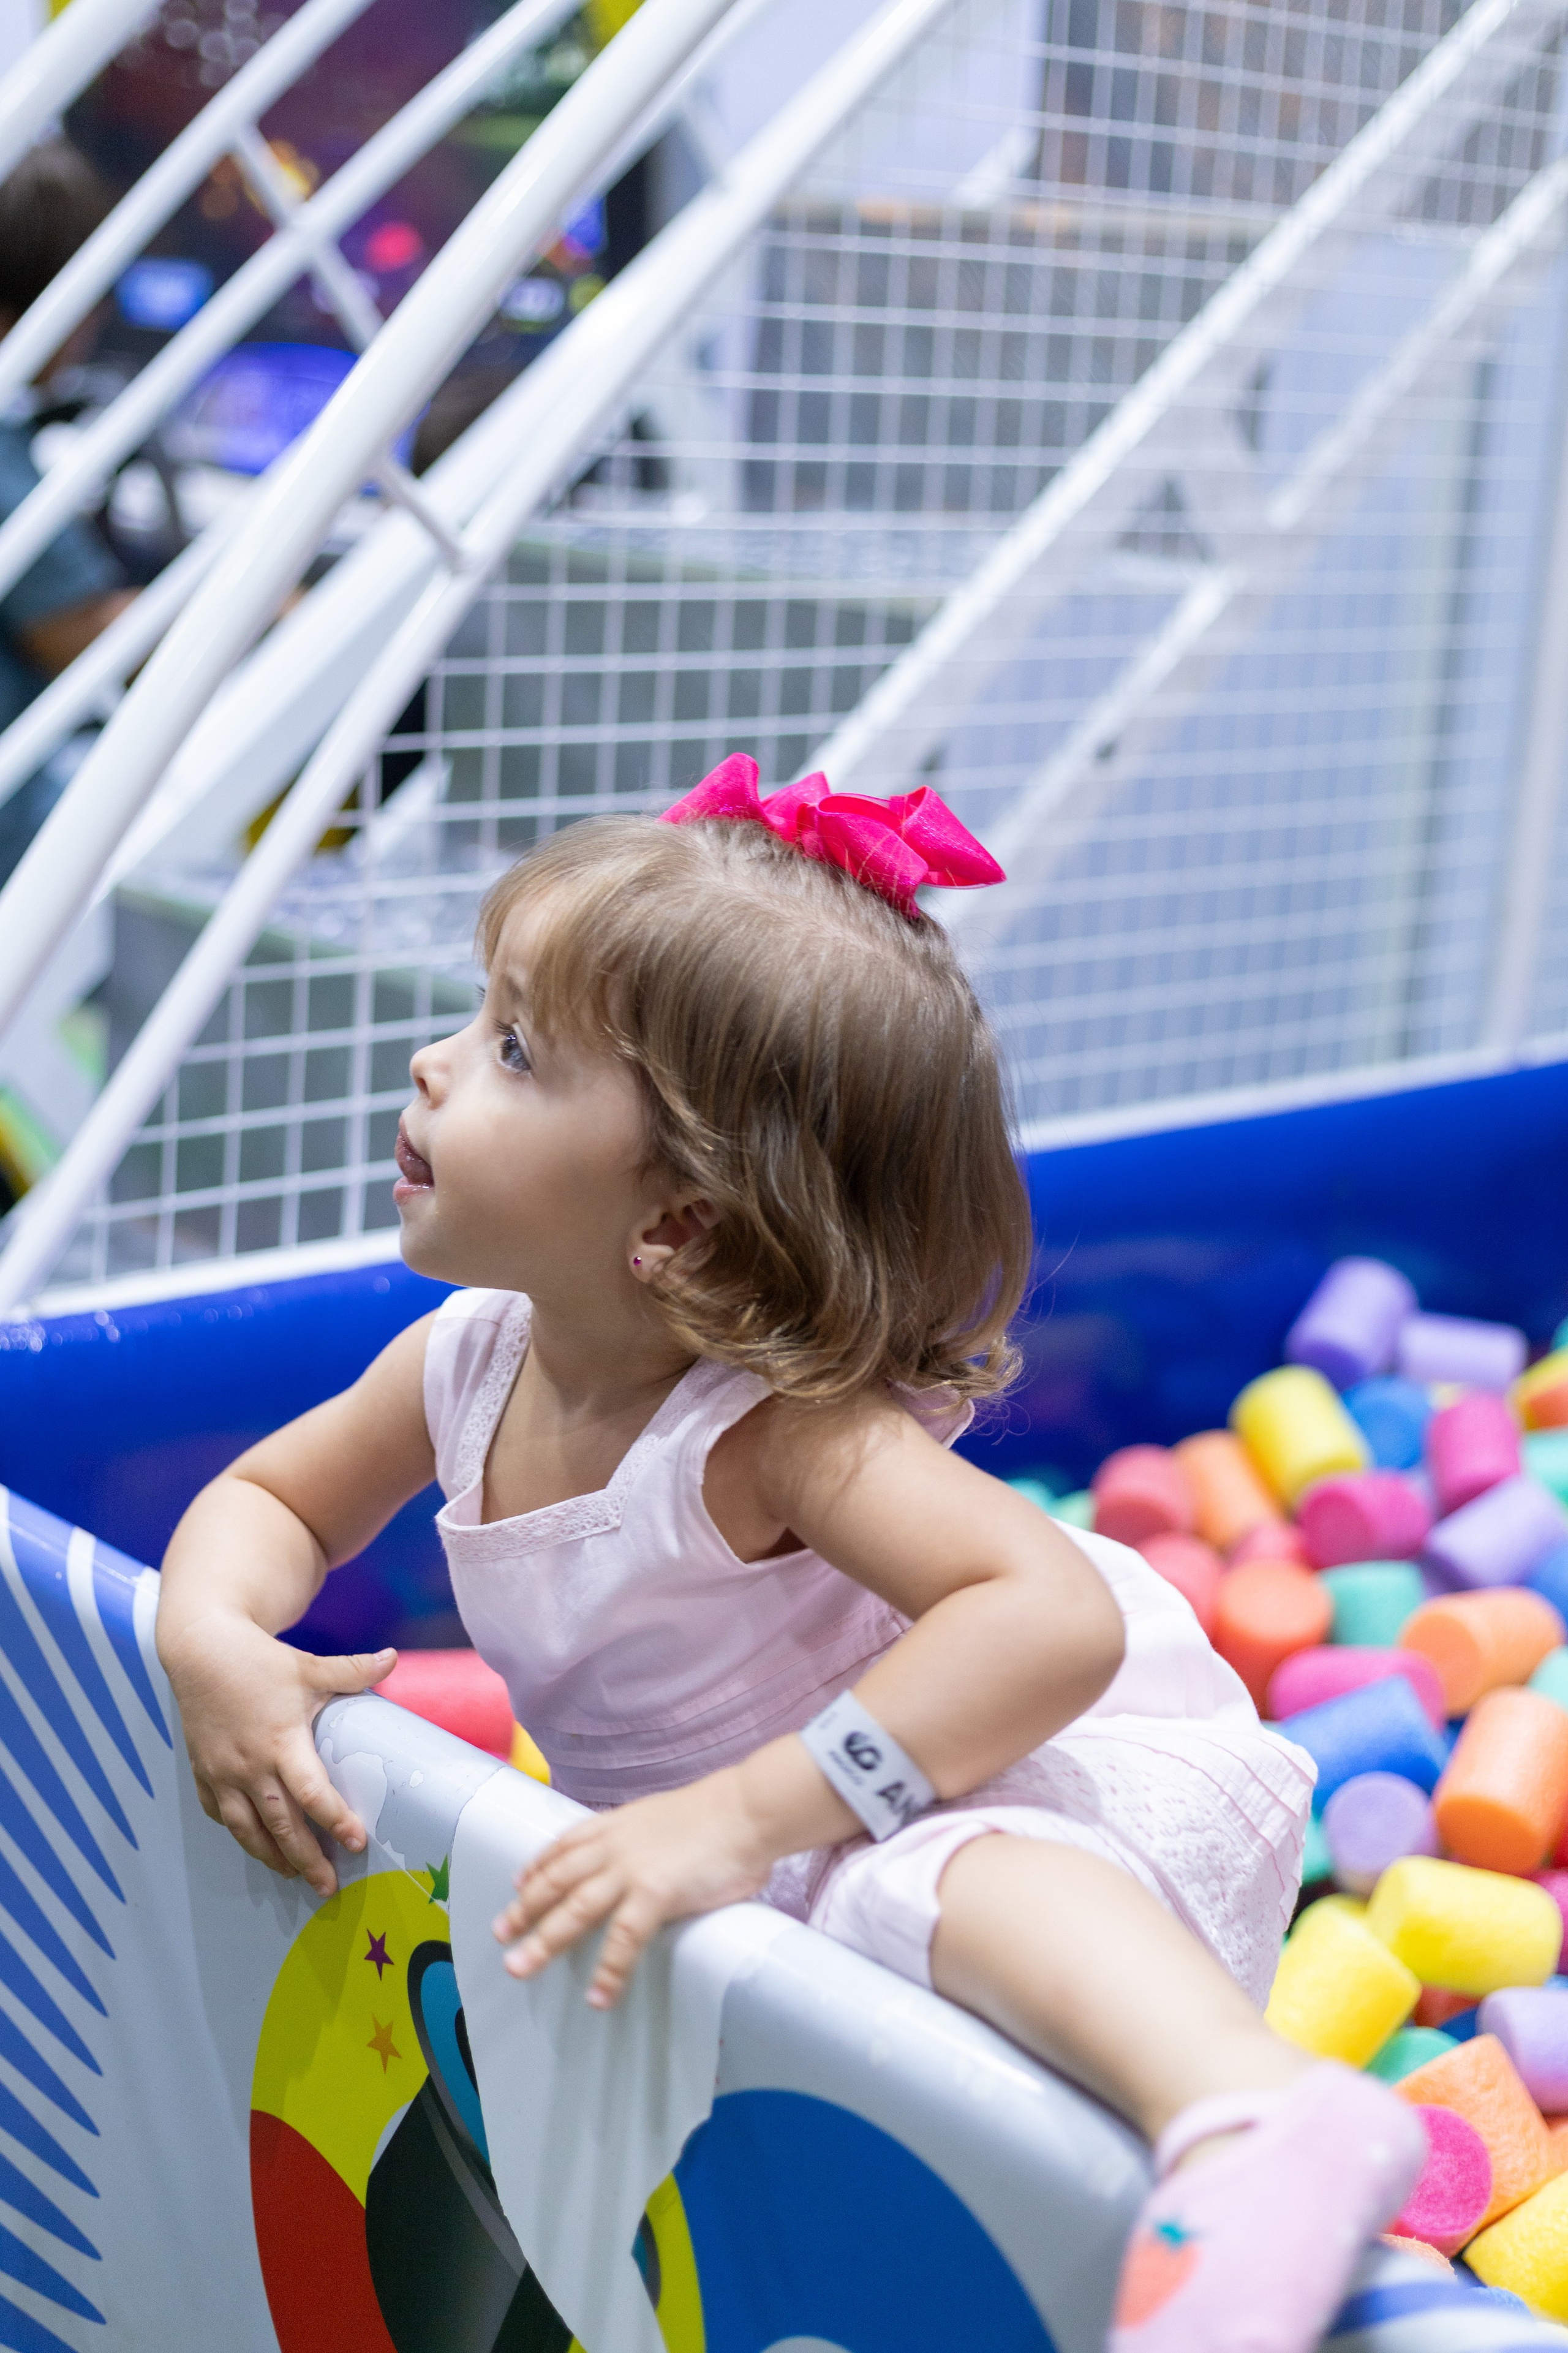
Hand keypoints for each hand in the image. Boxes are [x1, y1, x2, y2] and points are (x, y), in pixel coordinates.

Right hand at [160, 1614, 394, 1897]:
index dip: (335, 1820)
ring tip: (292, 1874)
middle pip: (280, 1824)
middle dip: (305, 1859)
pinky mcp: (202, 1772)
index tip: (356, 1842)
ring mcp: (222, 1773)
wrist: (200, 1650)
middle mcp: (250, 1766)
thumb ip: (352, 1670)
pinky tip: (253, 1841)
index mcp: (281, 1742)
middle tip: (327, 1885)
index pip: (311, 1793)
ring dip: (270, 1856)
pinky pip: (218, 1813)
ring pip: (246, 1829)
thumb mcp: (309, 1666)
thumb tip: (393, 1657)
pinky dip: (237, 1830)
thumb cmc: (259, 1661)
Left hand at [492, 1771, 771, 2008]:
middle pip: (556, 1881)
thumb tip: (645, 1856)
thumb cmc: (718, 1813)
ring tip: (519, 1967)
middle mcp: (613, 1846)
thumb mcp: (663, 1816)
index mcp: (616, 1825)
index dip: (537, 1866)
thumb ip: (643, 1837)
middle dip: (524, 1909)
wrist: (746, 1808)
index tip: (518, 1884)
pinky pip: (623, 1940)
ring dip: (543, 1941)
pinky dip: (609, 1971)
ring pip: (574, 1910)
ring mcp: (630, 1871)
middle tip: (500, 1934)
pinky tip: (598, 1995)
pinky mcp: (655, 1894)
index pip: (564, 1846)